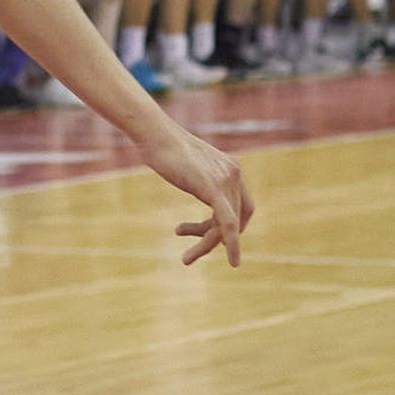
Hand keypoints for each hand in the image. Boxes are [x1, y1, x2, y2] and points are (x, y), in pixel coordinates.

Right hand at [134, 124, 253, 265]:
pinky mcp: (212, 188)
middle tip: (190, 251)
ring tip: (186, 258)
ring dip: (207, 246)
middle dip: (215, 238)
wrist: (152, 132)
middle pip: (236, 218)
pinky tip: (233, 262)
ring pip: (227, 226)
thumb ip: (195, 173)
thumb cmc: (158, 144)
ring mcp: (225, 180)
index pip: (242, 206)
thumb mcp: (184, 162)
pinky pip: (227, 224)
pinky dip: (232, 245)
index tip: (208, 234)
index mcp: (229, 167)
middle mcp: (233, 173)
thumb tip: (185, 174)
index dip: (231, 226)